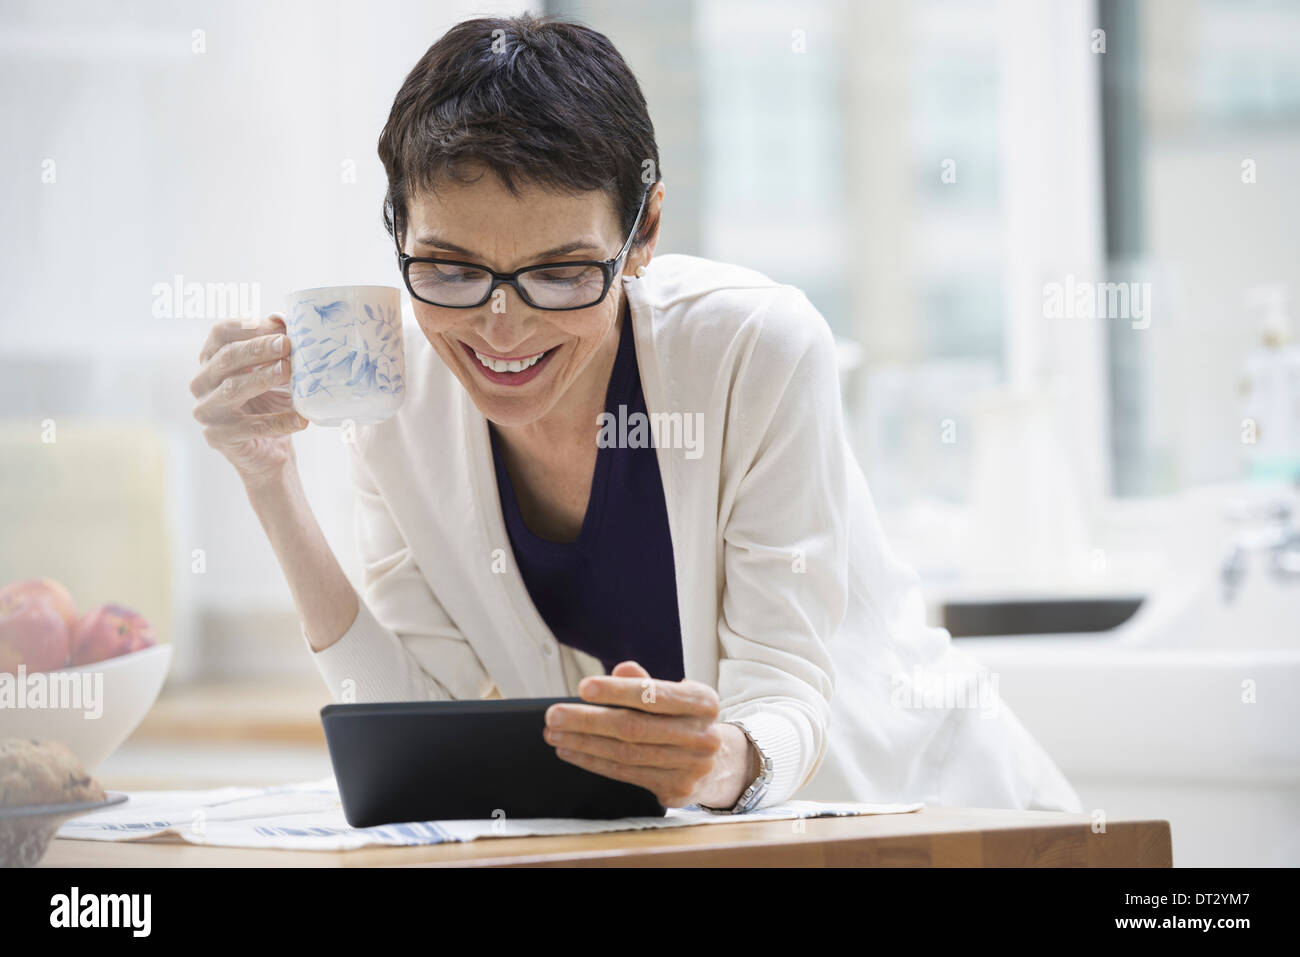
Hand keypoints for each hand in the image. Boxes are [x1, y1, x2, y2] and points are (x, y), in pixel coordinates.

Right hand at [190, 313, 308, 488]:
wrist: (269, 450)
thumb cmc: (271, 402)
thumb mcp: (276, 370)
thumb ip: (278, 346)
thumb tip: (285, 318)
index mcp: (212, 359)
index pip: (221, 333)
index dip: (249, 327)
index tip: (280, 327)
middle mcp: (202, 382)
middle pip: (227, 358)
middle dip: (258, 349)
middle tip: (287, 345)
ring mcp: (207, 410)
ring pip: (232, 389)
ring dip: (263, 378)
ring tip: (288, 371)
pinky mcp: (218, 437)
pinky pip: (251, 427)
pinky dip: (279, 421)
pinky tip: (301, 419)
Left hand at [544, 661, 757, 808]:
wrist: (722, 763)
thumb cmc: (687, 720)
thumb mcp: (677, 695)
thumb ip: (647, 682)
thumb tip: (621, 670)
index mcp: (702, 703)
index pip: (654, 695)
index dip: (618, 691)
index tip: (584, 688)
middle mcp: (701, 736)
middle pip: (634, 728)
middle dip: (588, 721)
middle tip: (554, 715)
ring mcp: (691, 766)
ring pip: (626, 754)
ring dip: (584, 744)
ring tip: (556, 733)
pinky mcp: (677, 791)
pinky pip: (626, 775)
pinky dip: (594, 763)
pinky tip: (573, 751)